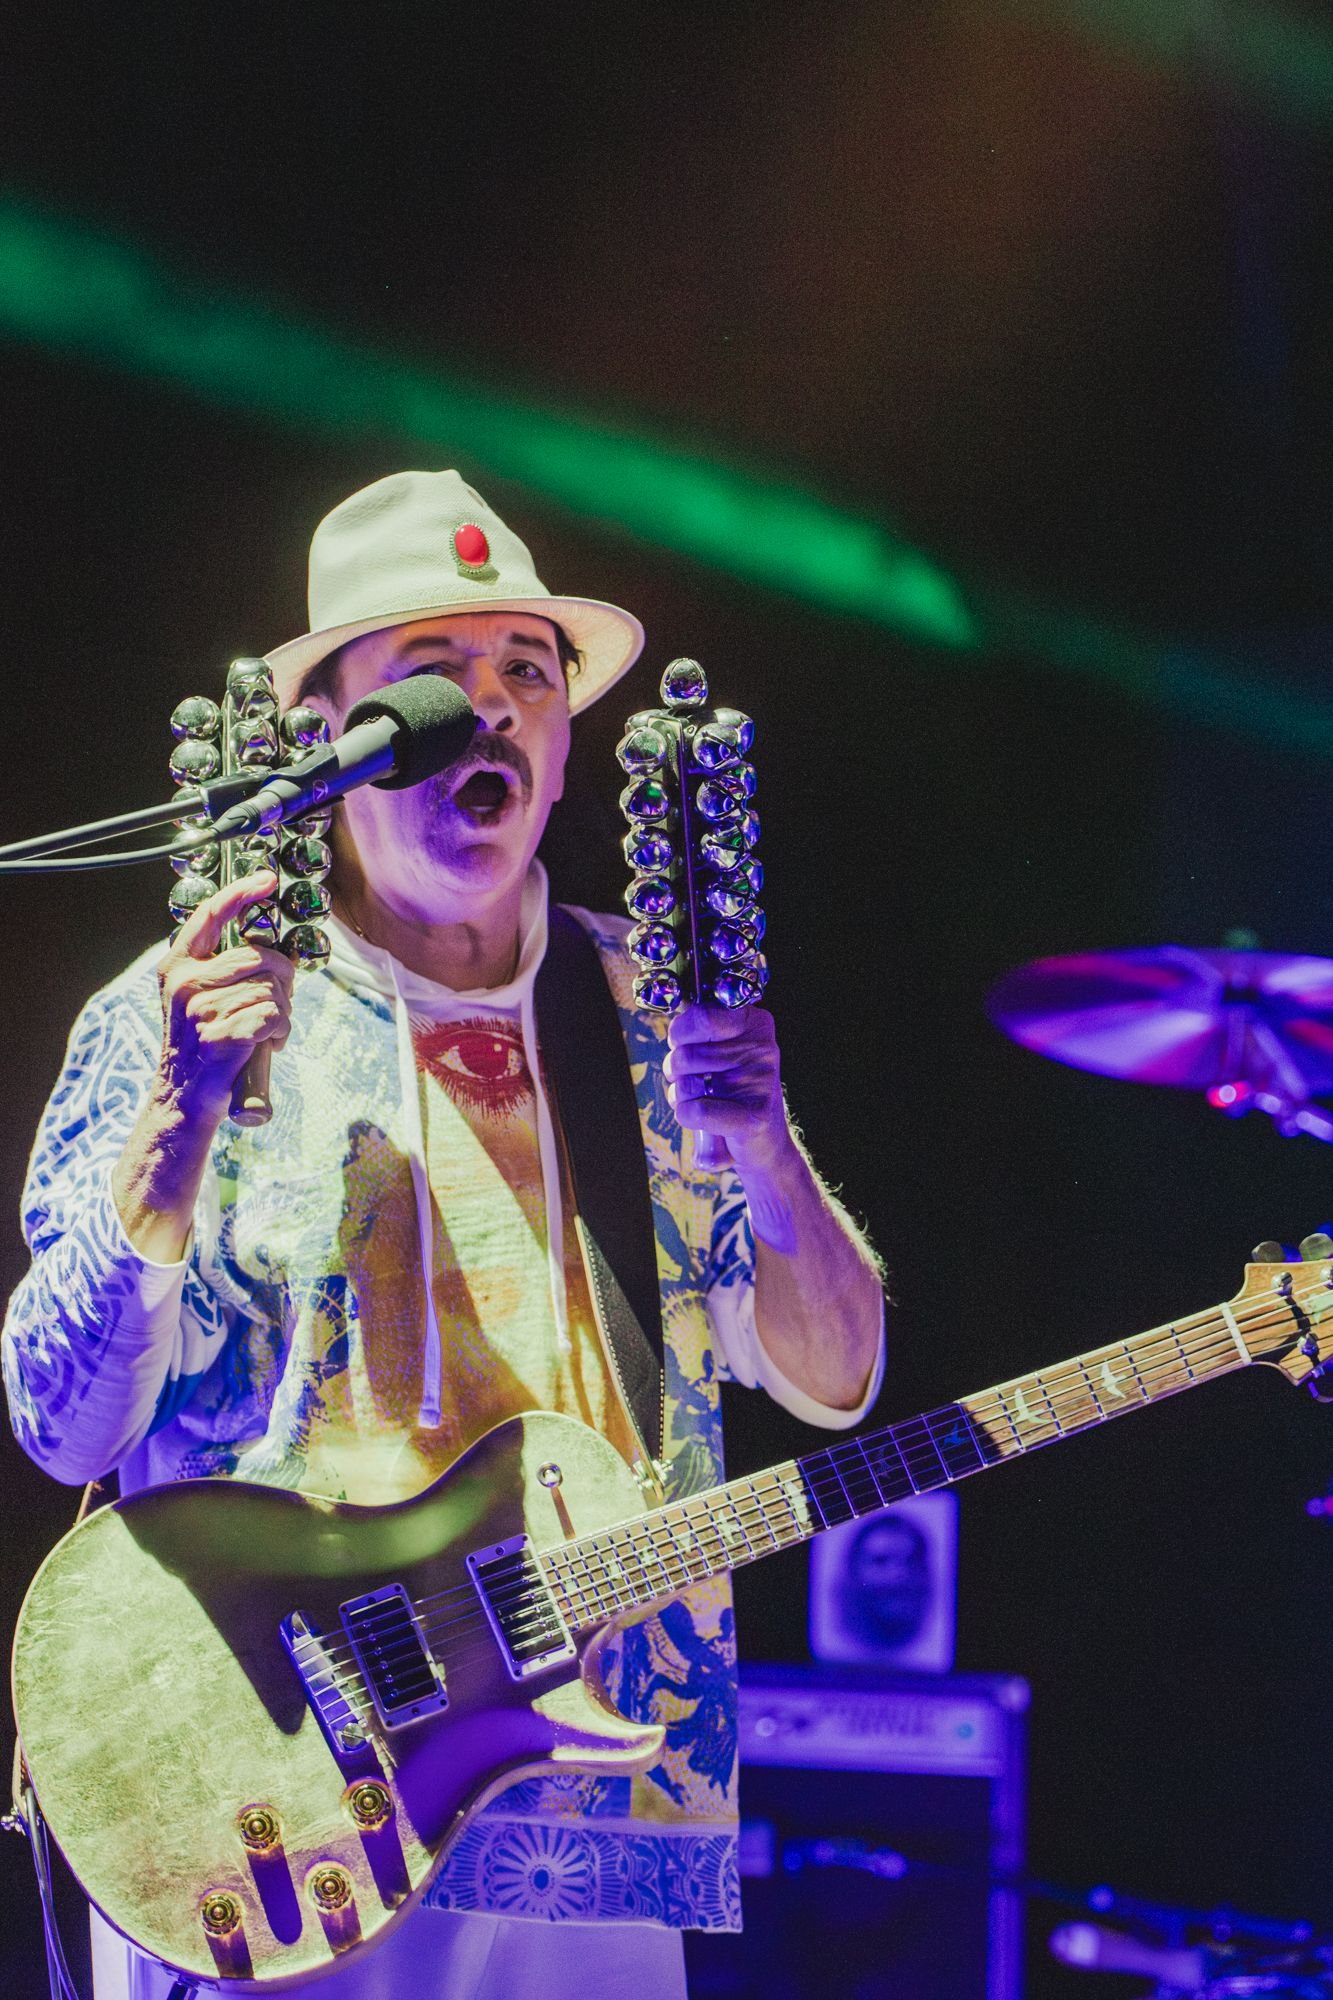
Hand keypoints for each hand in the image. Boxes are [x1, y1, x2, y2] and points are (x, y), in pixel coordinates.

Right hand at [156, 873, 293, 1123]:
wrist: (183, 1099)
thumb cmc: (202, 1044)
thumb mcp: (195, 999)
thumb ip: (220, 970)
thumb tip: (271, 949)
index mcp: (177, 967)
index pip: (208, 916)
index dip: (240, 893)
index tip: (266, 879)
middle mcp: (185, 984)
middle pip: (260, 958)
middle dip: (282, 980)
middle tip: (277, 1002)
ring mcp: (201, 1011)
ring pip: (271, 990)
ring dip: (281, 1012)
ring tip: (263, 1030)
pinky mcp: (220, 1037)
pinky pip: (273, 1017)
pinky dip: (281, 1031)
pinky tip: (266, 1044)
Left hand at [663, 1004, 793, 1175]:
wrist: (762, 1140)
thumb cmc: (731, 1087)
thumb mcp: (720, 1046)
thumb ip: (699, 1025)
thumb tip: (671, 1007)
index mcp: (754, 1023)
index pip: (702, 1015)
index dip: (681, 1032)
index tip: (683, 1042)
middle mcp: (762, 1049)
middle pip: (685, 1053)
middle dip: (675, 1069)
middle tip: (691, 1076)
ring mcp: (760, 1083)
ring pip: (685, 1084)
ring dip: (681, 1095)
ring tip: (701, 1098)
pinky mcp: (754, 1118)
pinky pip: (695, 1112)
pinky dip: (687, 1116)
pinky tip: (703, 1118)